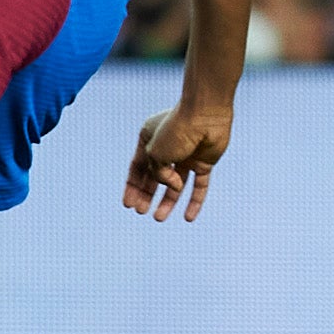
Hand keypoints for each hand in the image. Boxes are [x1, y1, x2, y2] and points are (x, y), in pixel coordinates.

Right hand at [124, 102, 231, 222]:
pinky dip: (195, 201)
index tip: (128, 205)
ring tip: (158, 218)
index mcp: (149, 139)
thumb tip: (174, 188)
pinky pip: (199, 185)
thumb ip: (158, 175)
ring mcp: (187, 155)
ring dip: (168, 201)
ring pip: (177, 184)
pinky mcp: (205, 162)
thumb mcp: (155, 154)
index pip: (137, 167)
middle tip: (141, 212)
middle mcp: (168, 147)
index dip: (132, 187)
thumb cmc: (176, 130)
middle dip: (147, 195)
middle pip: (155, 176)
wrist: (205, 115)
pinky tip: (188, 218)